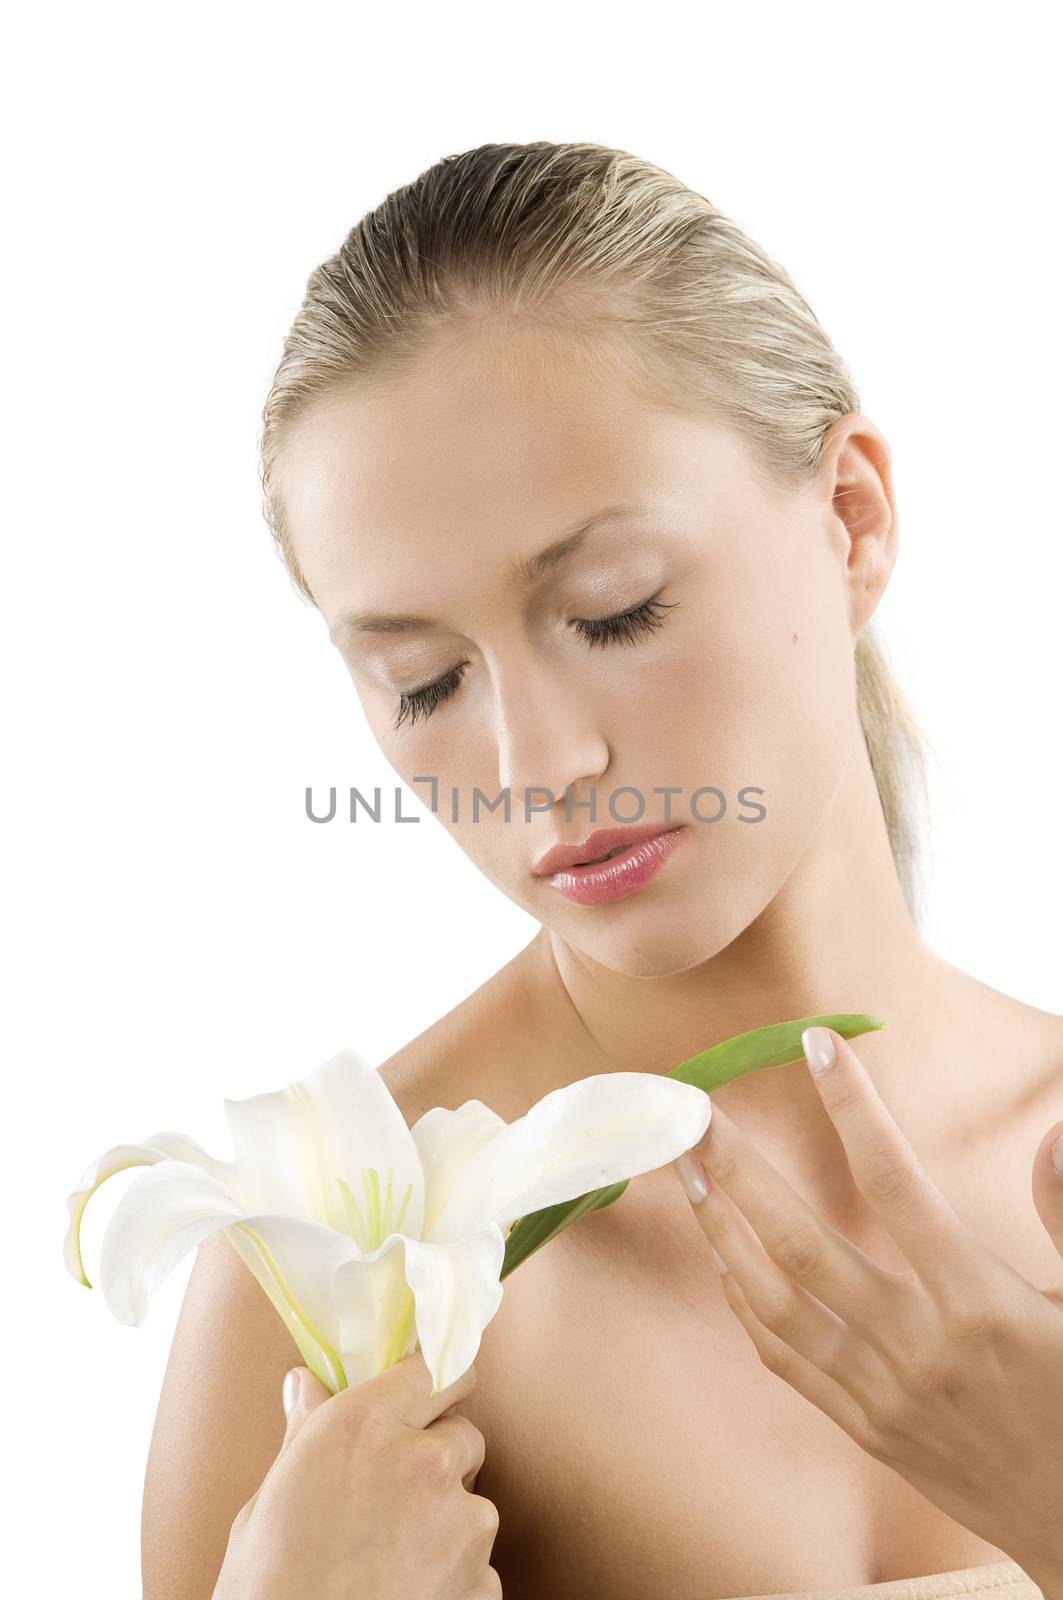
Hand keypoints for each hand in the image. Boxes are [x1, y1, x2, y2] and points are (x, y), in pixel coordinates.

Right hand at [213, 1351, 501, 1599]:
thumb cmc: (266, 1592)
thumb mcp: (267, 1504)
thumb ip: (304, 1435)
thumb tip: (305, 1385)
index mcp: (363, 1425)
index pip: (432, 1369)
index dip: (431, 1385)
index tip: (428, 1397)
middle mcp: (422, 1460)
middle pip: (463, 1433)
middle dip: (439, 1457)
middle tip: (397, 1495)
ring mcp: (461, 1521)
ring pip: (473, 1503)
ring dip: (447, 1522)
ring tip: (392, 1562)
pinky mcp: (483, 1580)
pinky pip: (479, 1564)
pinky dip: (455, 1577)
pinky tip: (408, 1594)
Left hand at [672, 1026, 1062, 1593]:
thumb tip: (1055, 1130)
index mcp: (978, 1302)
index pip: (896, 1182)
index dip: (853, 1108)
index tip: (816, 1046)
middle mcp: (917, 1345)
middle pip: (802, 1242)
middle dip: (740, 1169)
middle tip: (693, 1110)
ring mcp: (881, 1392)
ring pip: (774, 1302)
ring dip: (721, 1230)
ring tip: (687, 1171)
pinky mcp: (865, 1427)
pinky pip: (785, 1358)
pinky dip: (745, 1302)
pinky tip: (725, 1258)